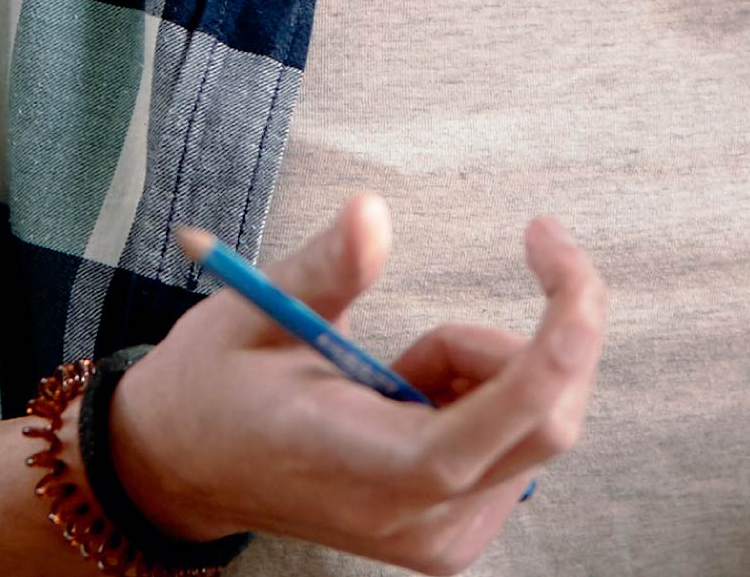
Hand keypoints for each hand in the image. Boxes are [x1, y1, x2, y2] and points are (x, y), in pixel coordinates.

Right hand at [108, 196, 602, 571]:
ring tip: (397, 370)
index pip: (483, 430)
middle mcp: (411, 518)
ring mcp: (437, 537)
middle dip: (538, 335)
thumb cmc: (216, 389)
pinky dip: (488, 401)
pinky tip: (413, 401)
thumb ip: (327, 268)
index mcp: (356, 463)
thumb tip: (371, 212)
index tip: (562, 262)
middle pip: (544, 426)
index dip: (549, 351)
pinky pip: (517, 449)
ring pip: (537, 429)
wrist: (188, 469)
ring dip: (490, 370)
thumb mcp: (255, 313)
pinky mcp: (452, 536)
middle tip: (491, 279)